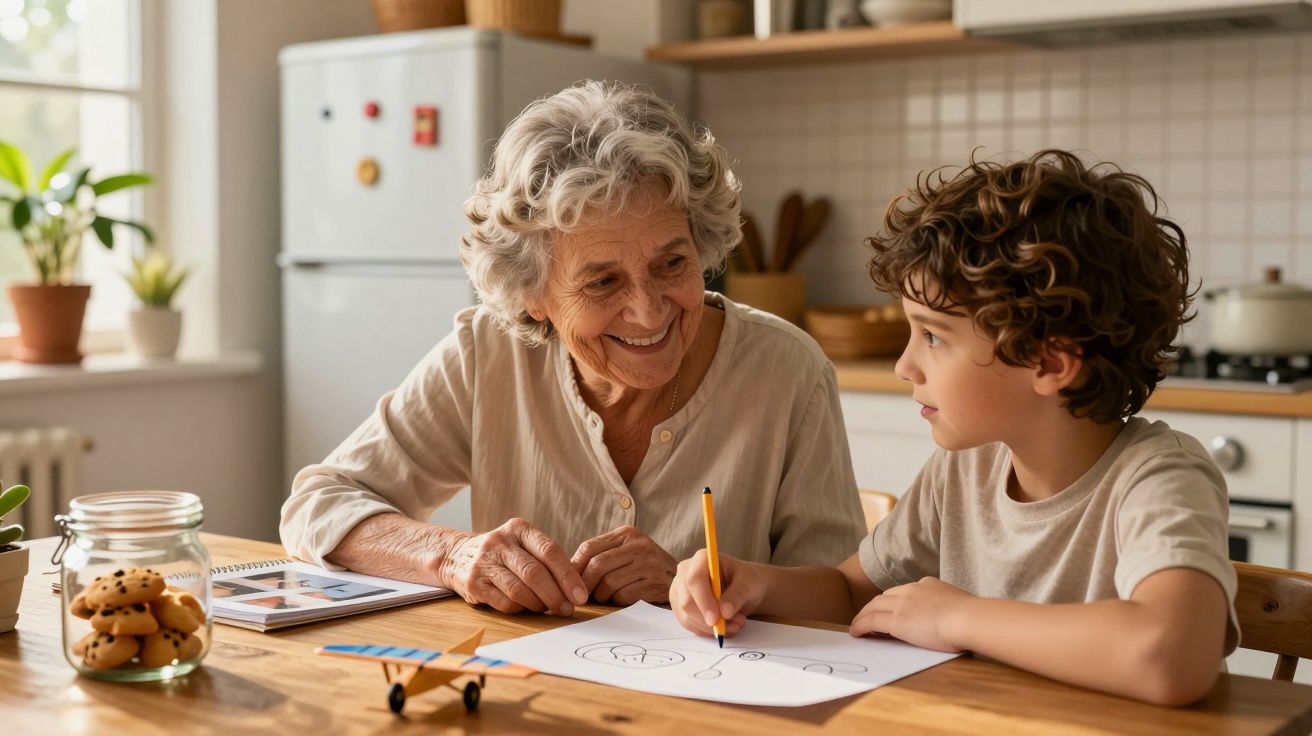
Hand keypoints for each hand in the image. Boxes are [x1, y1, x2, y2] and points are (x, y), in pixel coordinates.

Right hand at [438, 518, 587, 615]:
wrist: (457, 556)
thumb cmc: (503, 554)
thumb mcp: (523, 544)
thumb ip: (546, 560)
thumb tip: (576, 590)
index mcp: (518, 528)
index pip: (550, 551)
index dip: (568, 576)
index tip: (581, 595)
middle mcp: (500, 542)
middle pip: (535, 573)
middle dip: (556, 595)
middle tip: (567, 608)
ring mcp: (484, 562)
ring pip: (520, 591)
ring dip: (539, 605)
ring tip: (547, 608)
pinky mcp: (474, 584)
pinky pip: (505, 603)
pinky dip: (520, 609)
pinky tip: (525, 607)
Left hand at [571, 525, 676, 604]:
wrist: (679, 579)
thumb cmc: (644, 567)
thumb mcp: (625, 552)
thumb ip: (601, 556)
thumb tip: (568, 572)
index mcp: (627, 534)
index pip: (589, 547)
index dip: (574, 566)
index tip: (567, 582)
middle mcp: (639, 545)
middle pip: (598, 565)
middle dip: (584, 584)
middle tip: (580, 596)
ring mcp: (649, 563)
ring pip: (609, 583)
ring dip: (602, 595)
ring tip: (605, 597)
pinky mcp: (655, 582)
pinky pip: (624, 596)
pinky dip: (617, 601)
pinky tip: (622, 599)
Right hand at [669, 548, 762, 638]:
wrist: (744, 588)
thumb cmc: (746, 580)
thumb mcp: (749, 584)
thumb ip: (737, 595)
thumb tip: (725, 611)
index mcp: (701, 559)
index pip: (694, 580)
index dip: (703, 601)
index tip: (716, 619)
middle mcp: (685, 572)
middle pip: (686, 601)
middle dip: (708, 620)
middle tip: (734, 626)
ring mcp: (680, 590)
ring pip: (686, 616)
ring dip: (710, 628)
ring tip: (735, 625)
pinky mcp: (680, 606)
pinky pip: (688, 624)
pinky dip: (706, 631)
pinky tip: (724, 627)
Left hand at [848, 577, 973, 651]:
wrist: (969, 619)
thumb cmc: (973, 617)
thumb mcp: (958, 604)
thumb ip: (949, 606)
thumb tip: (951, 617)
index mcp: (928, 584)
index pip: (903, 591)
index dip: (893, 601)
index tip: (888, 608)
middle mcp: (912, 590)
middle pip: (885, 596)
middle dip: (874, 606)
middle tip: (866, 616)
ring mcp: (902, 604)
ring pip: (873, 607)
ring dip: (863, 615)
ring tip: (857, 625)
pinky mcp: (896, 620)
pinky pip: (871, 621)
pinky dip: (860, 626)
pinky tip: (855, 632)